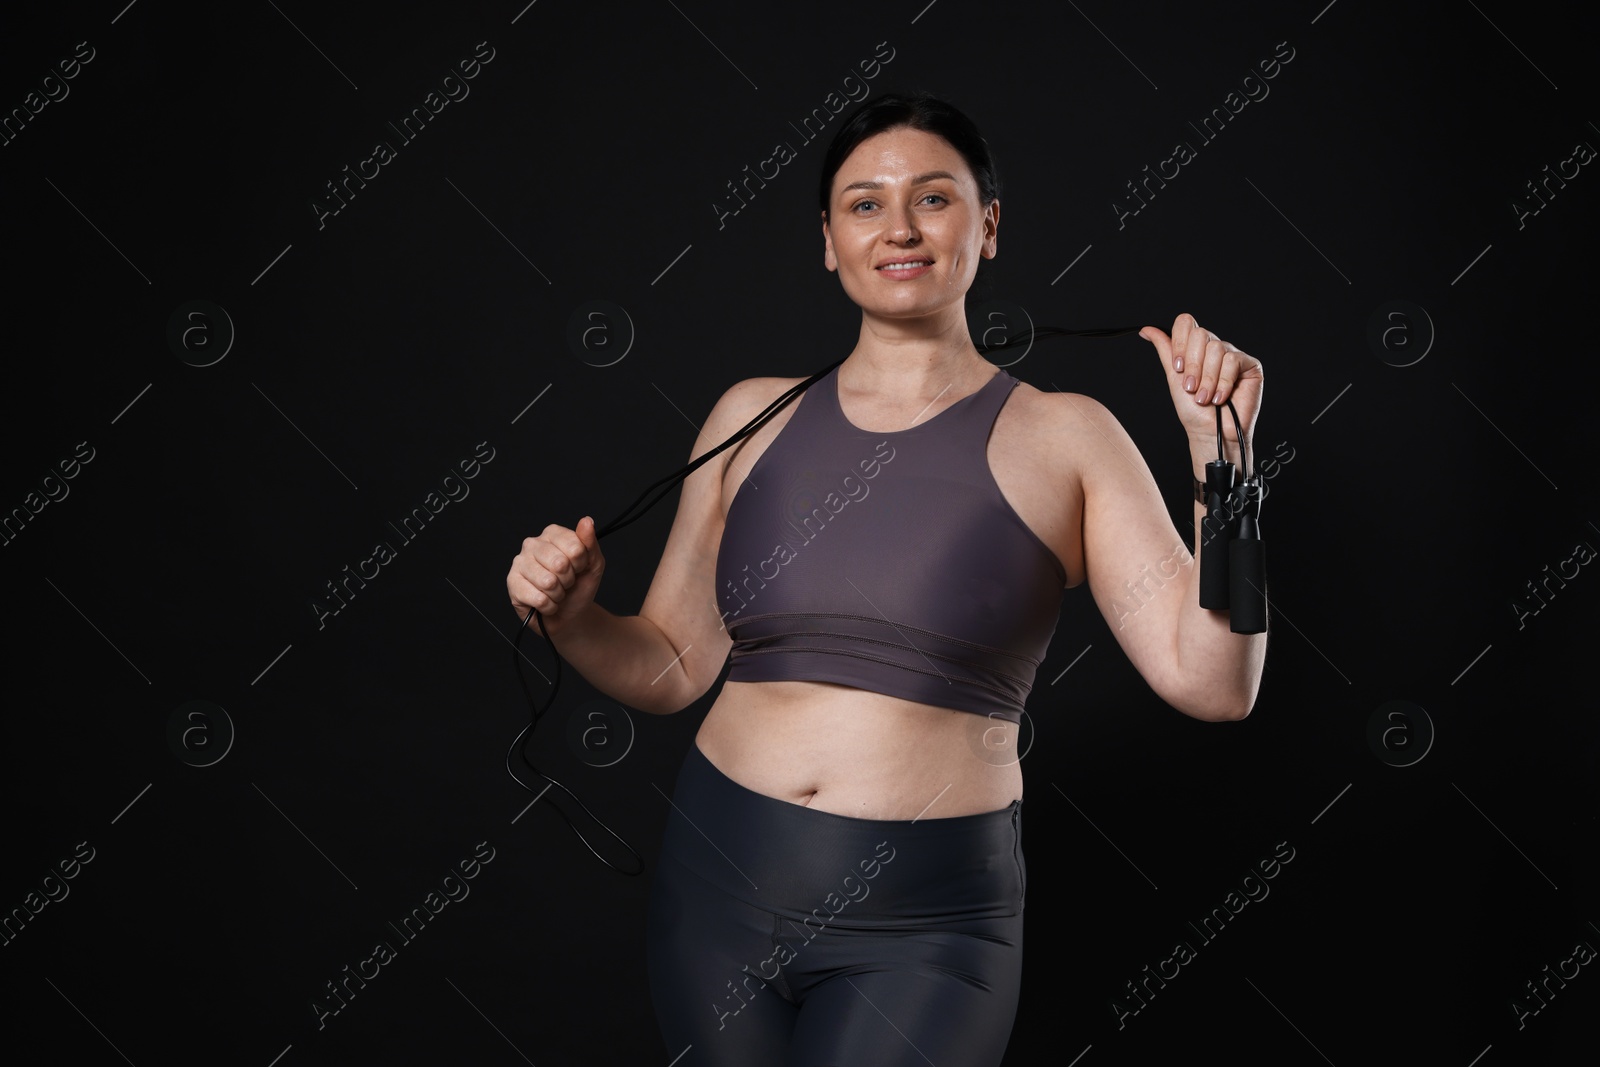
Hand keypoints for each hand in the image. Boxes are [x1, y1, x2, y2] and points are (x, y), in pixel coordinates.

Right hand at [506, 516, 604, 635]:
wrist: (570, 615)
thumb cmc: (579, 587)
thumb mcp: (593, 564)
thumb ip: (590, 542)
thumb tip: (586, 521)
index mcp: (552, 534)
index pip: (575, 547)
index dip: (581, 564)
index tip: (578, 568)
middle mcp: (532, 544)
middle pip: (560, 564)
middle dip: (568, 580)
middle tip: (565, 582)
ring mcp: (519, 563)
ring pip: (548, 582)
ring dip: (558, 594)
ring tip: (555, 592)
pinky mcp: (512, 584)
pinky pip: (539, 599)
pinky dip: (549, 606)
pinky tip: (546, 603)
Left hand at [1139, 313, 1263, 450]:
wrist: (1210, 432)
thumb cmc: (1193, 410)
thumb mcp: (1174, 377)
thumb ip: (1165, 350)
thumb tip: (1146, 329)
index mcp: (1196, 348)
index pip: (1186, 323)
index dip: (1180, 343)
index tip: (1178, 368)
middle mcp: (1215, 347)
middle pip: (1200, 334)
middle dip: (1192, 365)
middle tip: (1191, 388)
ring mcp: (1233, 355)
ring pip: (1216, 348)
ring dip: (1207, 379)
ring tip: (1204, 398)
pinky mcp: (1250, 365)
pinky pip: (1232, 360)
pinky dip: (1223, 382)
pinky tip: (1220, 398)